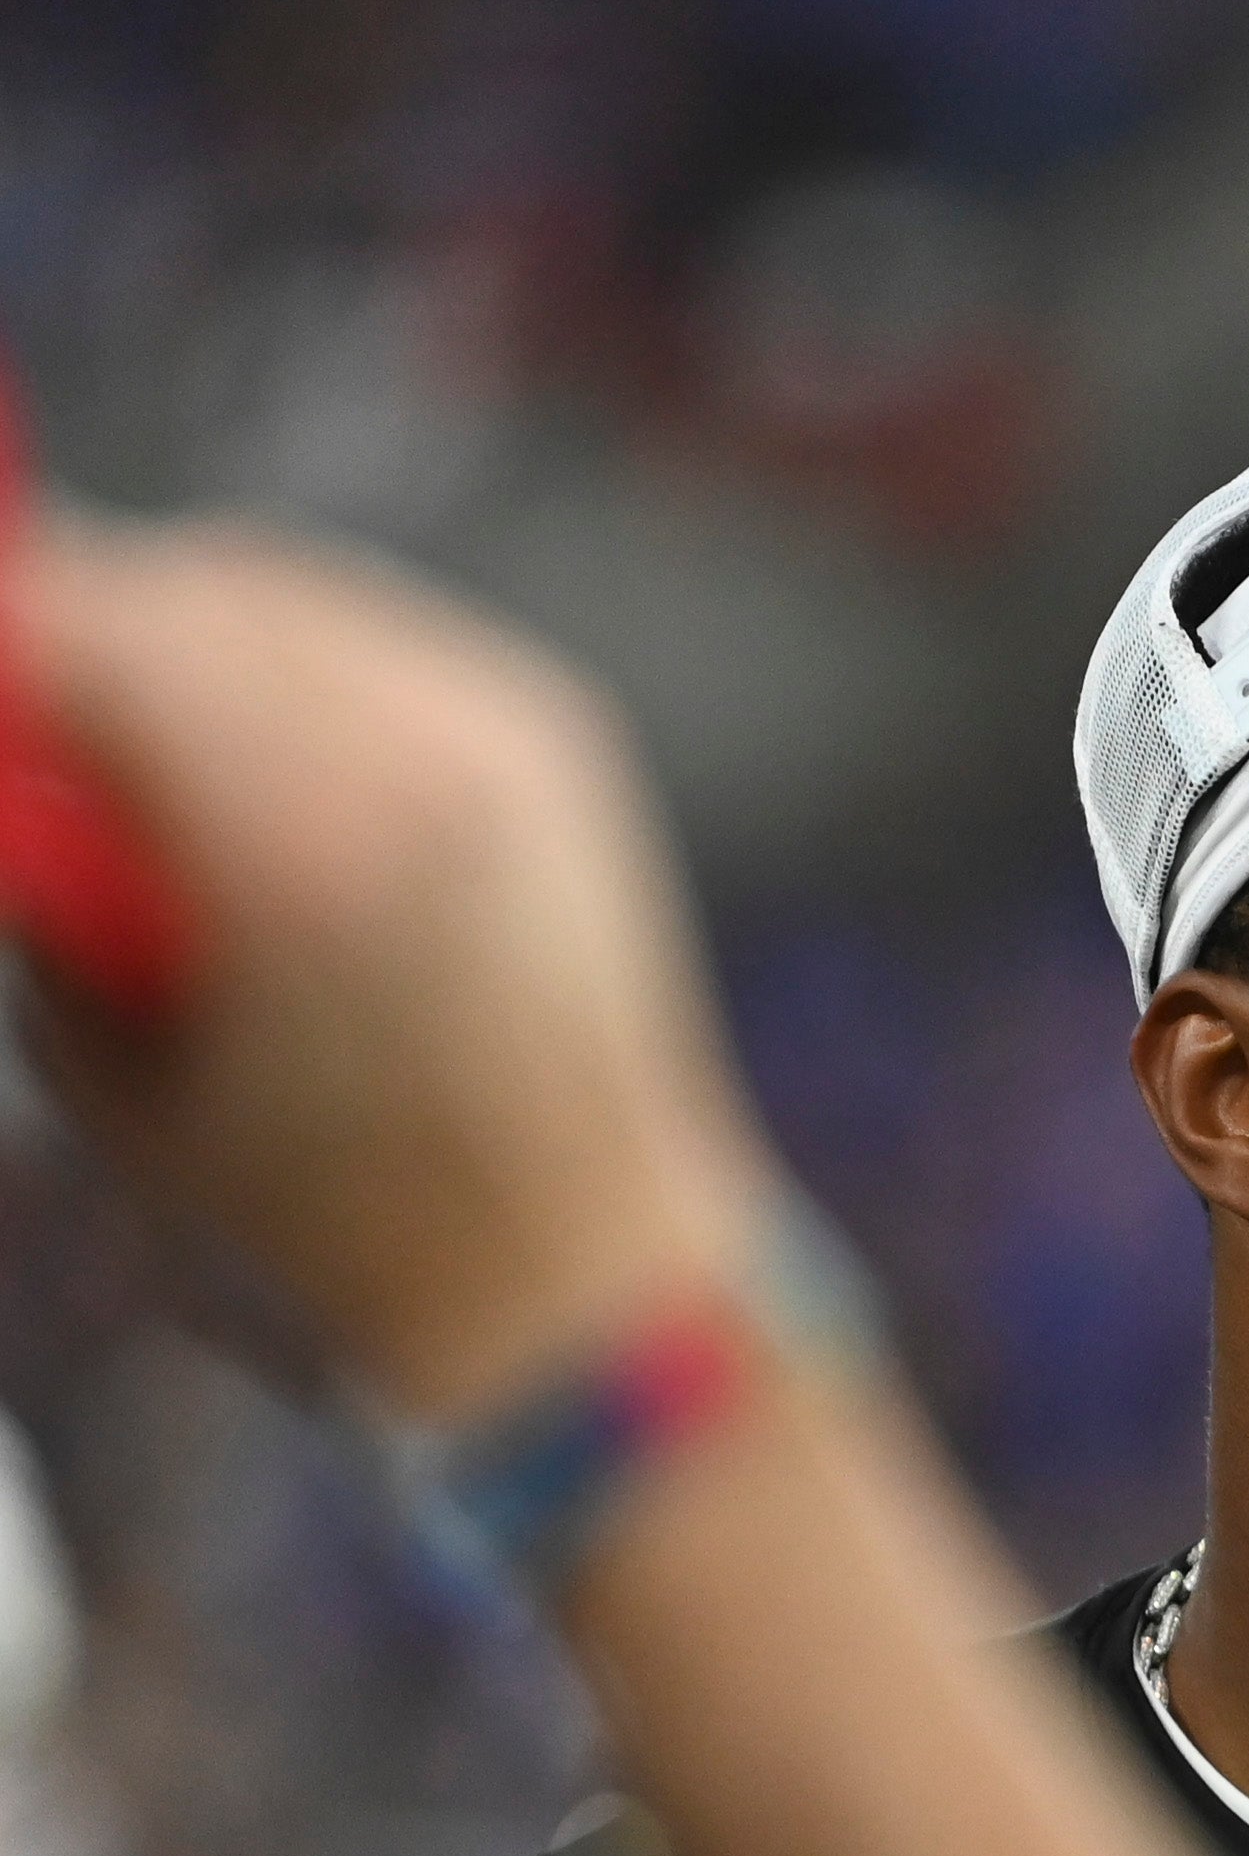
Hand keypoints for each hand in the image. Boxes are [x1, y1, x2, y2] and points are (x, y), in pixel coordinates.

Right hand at [10, 516, 776, 1422]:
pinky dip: (293, 652)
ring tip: (123, 717)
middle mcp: (424, 762)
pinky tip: (249, 730)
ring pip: (286, 588)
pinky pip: (382, 632)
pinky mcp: (560, 739)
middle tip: (32, 698)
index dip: (11, 646)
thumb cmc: (343, 1222)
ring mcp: (508, 739)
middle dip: (86, 624)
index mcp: (303, 843)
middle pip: (188, 585)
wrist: (584, 1270)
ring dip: (184, 626)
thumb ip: (43, 891)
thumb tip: (24, 787)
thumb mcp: (120, 1071)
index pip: (93, 635)